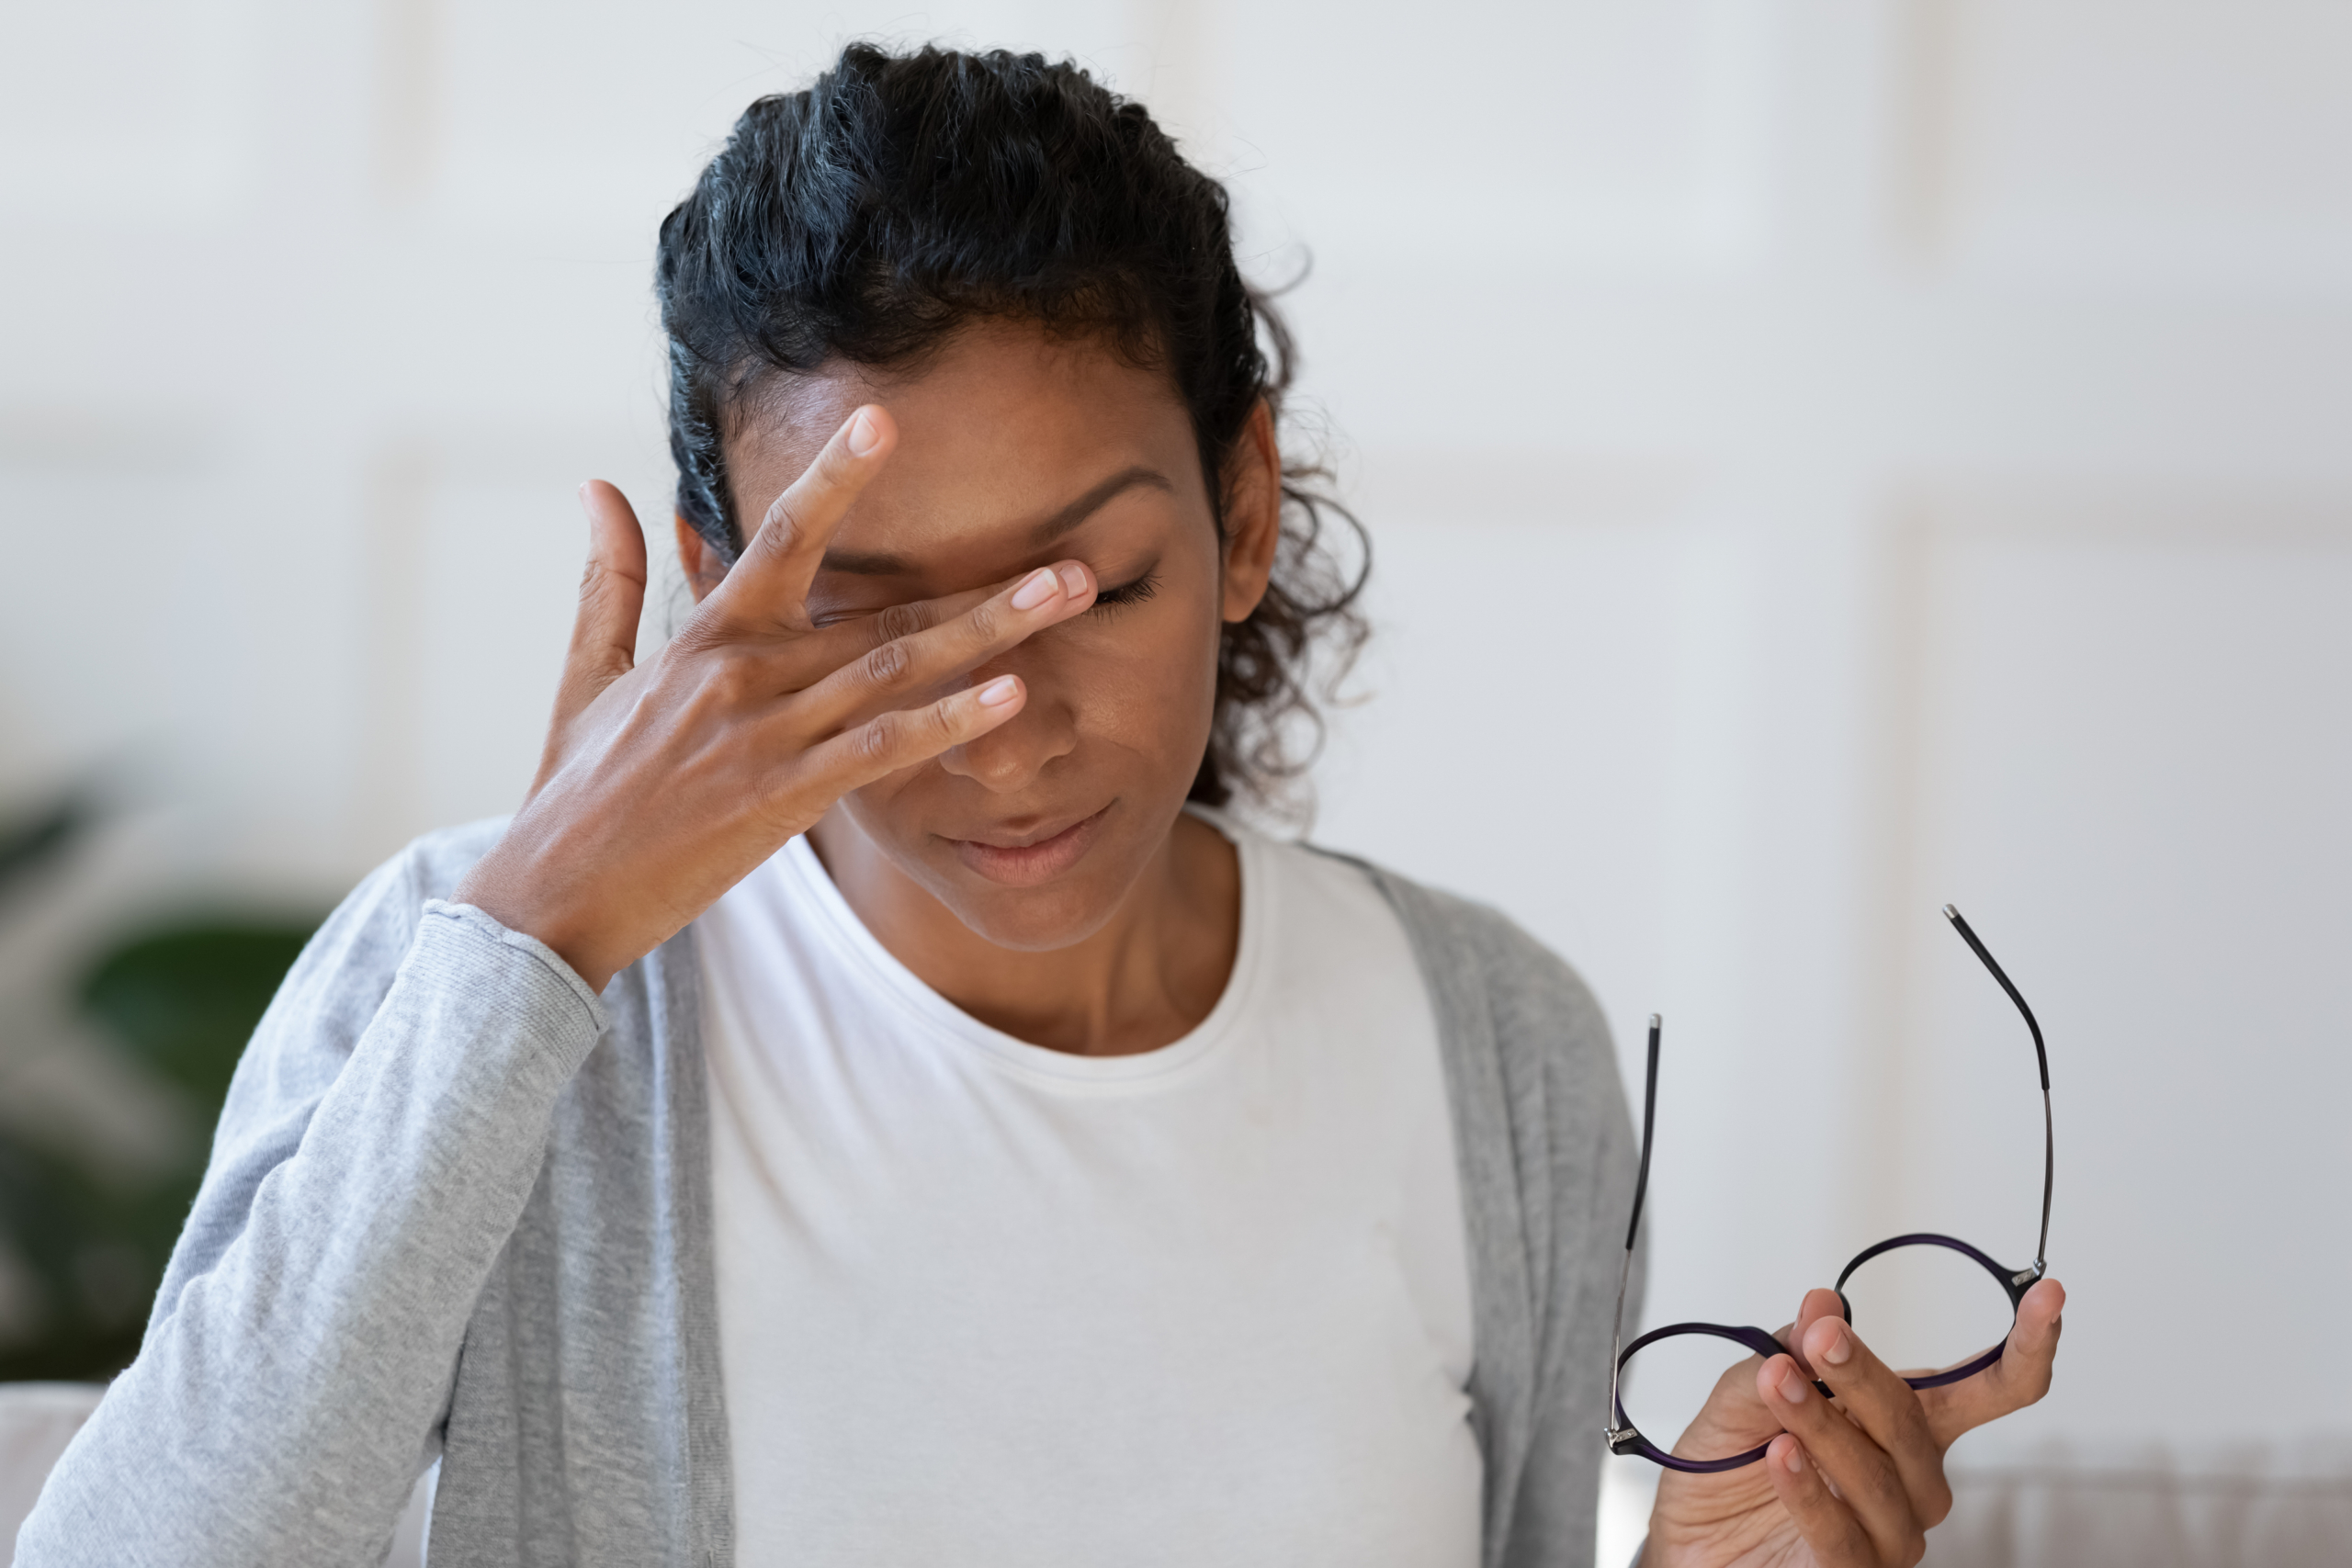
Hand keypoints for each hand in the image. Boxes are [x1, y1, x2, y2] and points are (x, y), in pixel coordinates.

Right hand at [451, 405, 1098, 990]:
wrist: (550, 894)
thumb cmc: (574, 788)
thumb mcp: (586, 672)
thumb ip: (611, 577)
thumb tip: (597, 485)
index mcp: (707, 636)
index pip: (783, 536)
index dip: (836, 477)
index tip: (886, 423)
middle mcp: (746, 673)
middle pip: (880, 609)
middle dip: (983, 584)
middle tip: (1075, 560)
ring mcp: (769, 735)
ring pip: (898, 669)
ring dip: (991, 635)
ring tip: (1069, 604)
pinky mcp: (784, 798)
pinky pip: (882, 751)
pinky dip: (949, 722)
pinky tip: (1012, 699)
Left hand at [1646, 1278, 2064, 1566]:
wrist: (1686, 1540)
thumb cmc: (1729, 1466)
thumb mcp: (1748, 1392)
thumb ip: (1789, 1350)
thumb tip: (1823, 1302)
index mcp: (1906, 1426)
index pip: (1988, 1390)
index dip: (2025, 1347)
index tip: (2049, 1294)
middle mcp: (1912, 1481)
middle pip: (1915, 1424)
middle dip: (1863, 1374)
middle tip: (1819, 1337)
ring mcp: (1889, 1535)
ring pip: (1878, 1479)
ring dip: (1824, 1425)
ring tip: (1776, 1384)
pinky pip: (1843, 1538)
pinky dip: (1812, 1492)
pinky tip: (1782, 1455)